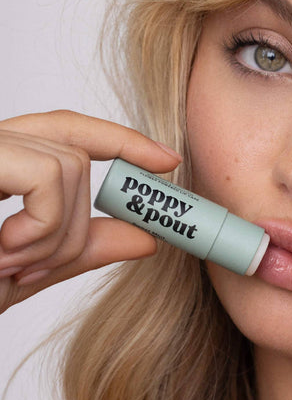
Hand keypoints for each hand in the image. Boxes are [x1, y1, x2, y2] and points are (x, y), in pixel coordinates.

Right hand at [0, 111, 181, 312]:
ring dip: (56, 235)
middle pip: (72, 145)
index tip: (167, 160)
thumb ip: (80, 249)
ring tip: (10, 266)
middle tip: (47, 261)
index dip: (120, 139)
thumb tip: (146, 237)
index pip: (66, 130)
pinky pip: (44, 174)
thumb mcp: (25, 269)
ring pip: (67, 167)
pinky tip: (3, 255)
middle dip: (80, 216)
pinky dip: (42, 227)